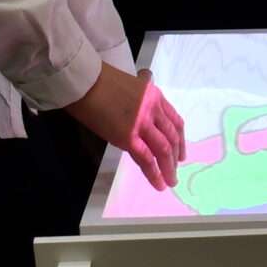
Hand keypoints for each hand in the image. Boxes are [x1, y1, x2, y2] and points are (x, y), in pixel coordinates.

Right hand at [63, 63, 186, 191]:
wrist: (84, 82)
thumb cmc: (100, 83)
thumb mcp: (131, 87)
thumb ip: (142, 102)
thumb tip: (142, 117)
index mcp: (155, 96)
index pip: (174, 121)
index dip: (181, 140)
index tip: (181, 153)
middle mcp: (153, 109)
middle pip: (172, 137)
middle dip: (176, 157)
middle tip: (176, 171)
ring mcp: (142, 123)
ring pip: (163, 149)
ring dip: (169, 168)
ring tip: (171, 182)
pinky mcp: (128, 137)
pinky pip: (146, 158)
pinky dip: (154, 173)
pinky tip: (158, 183)